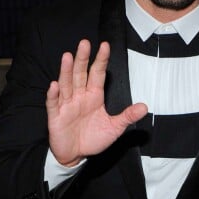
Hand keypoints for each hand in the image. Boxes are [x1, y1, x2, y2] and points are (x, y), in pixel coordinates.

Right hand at [46, 40, 147, 165]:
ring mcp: (67, 105)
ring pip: (66, 84)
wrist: (76, 156)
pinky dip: (54, 95)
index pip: (97, 74)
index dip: (101, 60)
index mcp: (94, 96)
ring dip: (66, 71)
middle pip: (80, 74)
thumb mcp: (115, 128)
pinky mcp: (56, 117)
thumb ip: (128, 116)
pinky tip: (54, 85)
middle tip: (85, 43)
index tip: (105, 45)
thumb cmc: (94, 138)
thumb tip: (145, 107)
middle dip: (83, 59)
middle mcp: (80, 96)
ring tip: (67, 56)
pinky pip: (54, 104)